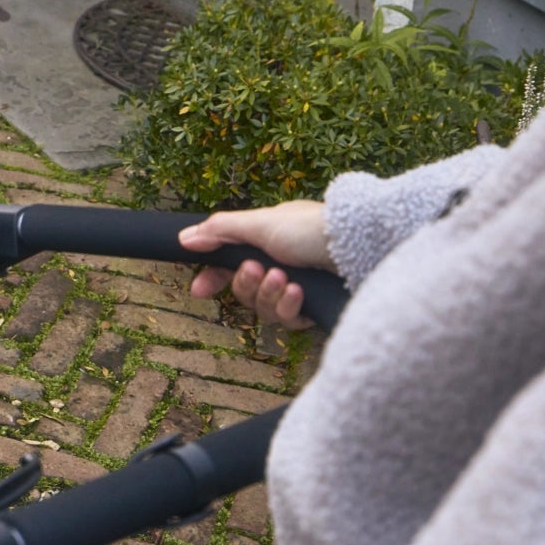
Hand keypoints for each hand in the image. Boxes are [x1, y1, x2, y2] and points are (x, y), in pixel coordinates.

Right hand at [180, 200, 333, 328]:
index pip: (230, 265)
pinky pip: (288, 320)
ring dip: (269, 294)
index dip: (213, 279)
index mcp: (267, 242)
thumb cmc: (312, 228)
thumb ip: (220, 231)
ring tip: (285, 279)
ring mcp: (298, 288)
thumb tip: (184, 238)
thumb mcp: (260, 223)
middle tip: (258, 270)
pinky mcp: (313, 308)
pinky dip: (289, 307)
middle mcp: (282, 265)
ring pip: (263, 308)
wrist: (359, 246)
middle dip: (247, 284)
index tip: (199, 291)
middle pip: (244, 292)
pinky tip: (299, 292)